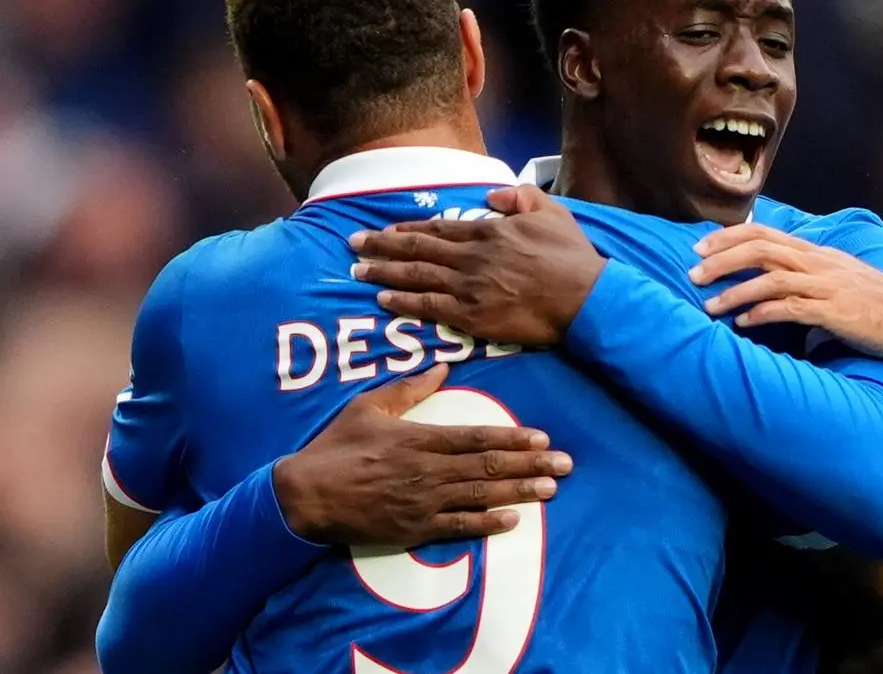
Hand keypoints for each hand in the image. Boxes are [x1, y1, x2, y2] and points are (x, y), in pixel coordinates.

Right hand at [273, 363, 573, 546]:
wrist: (306, 496)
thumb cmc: (337, 447)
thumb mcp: (369, 407)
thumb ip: (409, 389)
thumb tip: (444, 365)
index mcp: (420, 438)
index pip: (476, 436)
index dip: (513, 437)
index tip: (542, 438)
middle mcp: (428, 470)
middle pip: (488, 465)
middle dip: (530, 465)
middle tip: (565, 465)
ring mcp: (422, 502)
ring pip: (480, 494)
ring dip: (519, 491)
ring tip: (550, 489)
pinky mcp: (413, 529)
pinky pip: (457, 527)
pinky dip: (486, 523)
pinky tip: (513, 520)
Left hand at [349, 185, 605, 345]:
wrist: (583, 298)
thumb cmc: (571, 257)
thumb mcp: (551, 212)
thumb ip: (520, 197)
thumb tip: (492, 194)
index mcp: (488, 231)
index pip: (438, 228)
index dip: (408, 228)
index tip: (385, 228)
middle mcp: (470, 256)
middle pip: (416, 248)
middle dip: (381, 245)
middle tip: (352, 243)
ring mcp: (468, 286)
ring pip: (415, 275)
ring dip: (382, 270)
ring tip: (357, 269)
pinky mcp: (472, 316)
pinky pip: (428, 306)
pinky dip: (403, 300)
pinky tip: (383, 297)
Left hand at [689, 224, 882, 359]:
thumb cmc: (874, 301)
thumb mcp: (836, 278)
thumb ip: (804, 275)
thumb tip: (768, 281)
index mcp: (815, 253)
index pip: (764, 233)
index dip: (728, 237)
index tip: (699, 248)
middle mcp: (818, 263)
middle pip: (761, 249)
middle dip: (722, 260)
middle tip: (692, 274)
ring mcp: (826, 286)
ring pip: (771, 279)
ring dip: (735, 291)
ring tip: (709, 305)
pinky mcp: (834, 312)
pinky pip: (791, 309)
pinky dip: (762, 314)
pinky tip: (743, 323)